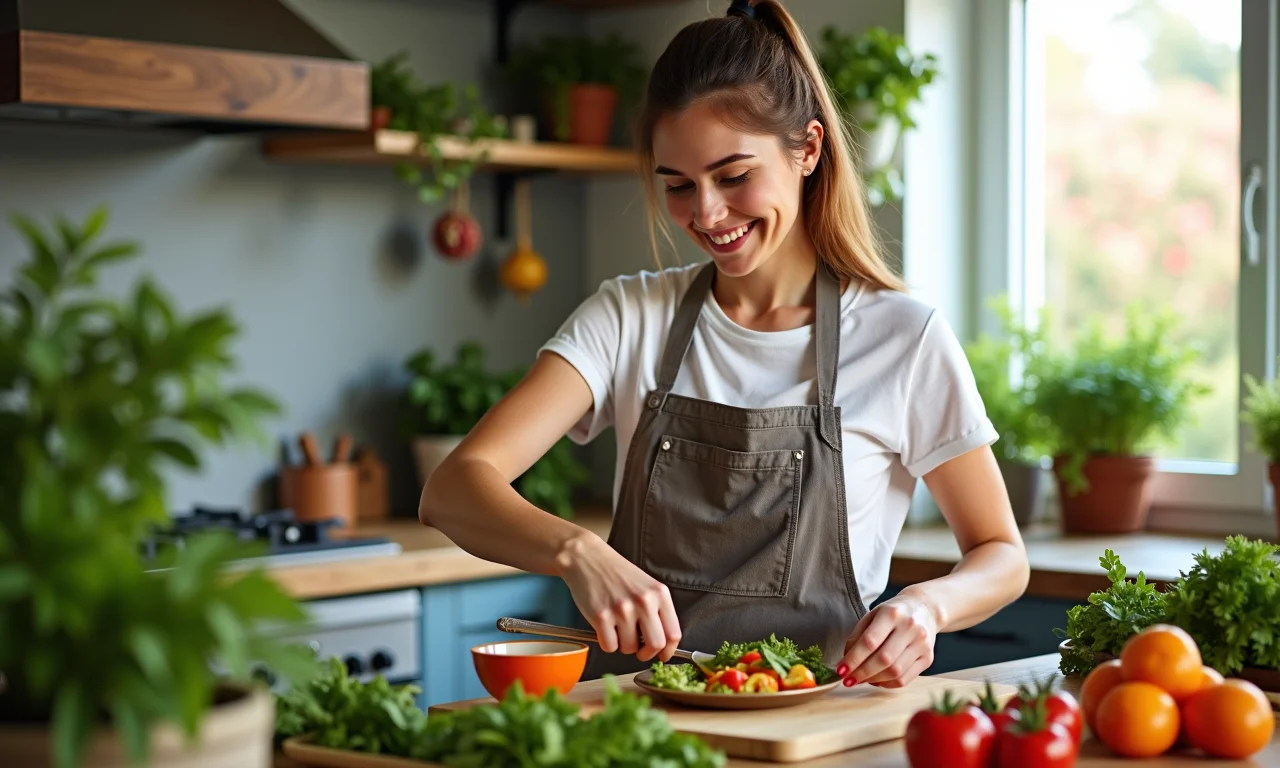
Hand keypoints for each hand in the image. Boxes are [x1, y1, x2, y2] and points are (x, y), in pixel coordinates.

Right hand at [555, 532, 681, 662]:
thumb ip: (657, 611)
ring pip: (630, 648)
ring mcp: (622, 609)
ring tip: (617, 628)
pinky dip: (607, 642)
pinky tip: (605, 627)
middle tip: (640, 651)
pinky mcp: (601, 616)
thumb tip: (663, 645)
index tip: (662, 655)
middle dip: (647, 654)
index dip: (668, 651)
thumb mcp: (646, 586)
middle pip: (655, 645)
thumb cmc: (617, 574)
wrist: (587, 558)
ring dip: (624, 645)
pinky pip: (610, 646)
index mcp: (659, 593)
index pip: (673, 633)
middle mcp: (643, 601)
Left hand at [837, 591, 938, 688]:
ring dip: (873, 680)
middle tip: (848, 680)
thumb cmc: (893, 613)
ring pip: (895, 672)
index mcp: (891, 613)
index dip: (853, 659)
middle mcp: (909, 628)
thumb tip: (845, 662)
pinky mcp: (928, 658)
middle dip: (862, 673)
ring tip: (861, 680)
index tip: (840, 670)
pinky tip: (877, 680)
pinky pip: (905, 678)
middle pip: (883, 659)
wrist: (925, 608)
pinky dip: (887, 684)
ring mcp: (922, 644)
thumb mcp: (872, 615)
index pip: (870, 641)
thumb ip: (857, 636)